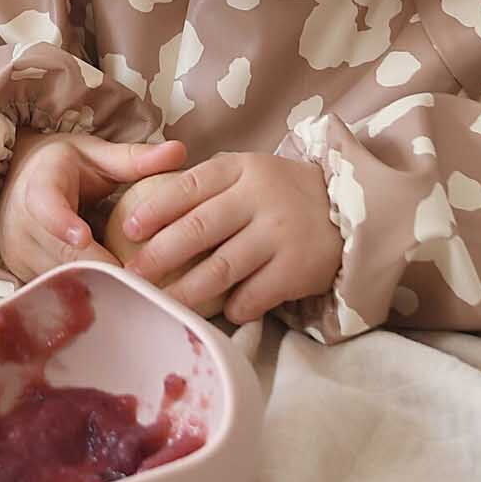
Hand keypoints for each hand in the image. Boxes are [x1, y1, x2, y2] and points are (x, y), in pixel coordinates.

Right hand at [0, 133, 187, 281]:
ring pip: (63, 277)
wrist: (18, 182)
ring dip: (99, 284)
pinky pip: (59, 289)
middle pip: (62, 253)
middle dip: (103, 266)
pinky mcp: (25, 275)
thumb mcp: (96, 155)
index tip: (83, 236)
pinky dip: (87, 291)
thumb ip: (135, 158)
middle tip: (143, 280)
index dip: (62, 223)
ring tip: (138, 290)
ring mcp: (20, 254)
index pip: (46, 206)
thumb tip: (180, 151)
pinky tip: (117, 296)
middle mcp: (22, 224)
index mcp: (40, 186)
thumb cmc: (64, 167)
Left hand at [119, 152, 343, 325]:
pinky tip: (224, 312)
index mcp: (241, 169)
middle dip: (159, 255)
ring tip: (163, 303)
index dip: (154, 210)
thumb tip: (147, 210)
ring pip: (221, 268)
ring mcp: (280, 234)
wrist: (353, 208)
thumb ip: (208, 186)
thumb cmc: (283, 193)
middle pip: (198, 229)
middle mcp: (260, 198)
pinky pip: (255, 294)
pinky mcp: (297, 268)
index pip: (188, 187)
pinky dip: (235, 307)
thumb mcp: (249, 173)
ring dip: (187, 290)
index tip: (127, 230)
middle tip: (132, 275)